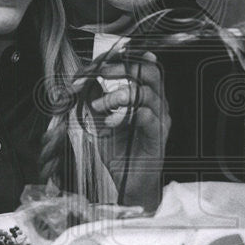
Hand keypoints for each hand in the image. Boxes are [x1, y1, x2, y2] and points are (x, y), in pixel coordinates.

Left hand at [80, 51, 169, 210]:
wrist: (129, 184)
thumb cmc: (119, 153)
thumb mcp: (101, 121)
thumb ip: (96, 100)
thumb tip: (84, 81)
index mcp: (146, 96)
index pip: (139, 65)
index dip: (117, 59)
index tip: (93, 64)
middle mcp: (157, 104)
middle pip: (149, 70)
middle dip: (120, 67)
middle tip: (97, 74)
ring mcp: (160, 119)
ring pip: (146, 91)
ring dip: (117, 94)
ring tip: (98, 105)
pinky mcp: (158, 136)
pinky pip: (146, 116)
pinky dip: (124, 115)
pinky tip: (110, 124)